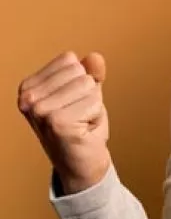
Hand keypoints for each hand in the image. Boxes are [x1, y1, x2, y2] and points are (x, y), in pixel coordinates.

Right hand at [18, 51, 110, 193]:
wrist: (81, 162)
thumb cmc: (81, 126)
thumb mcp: (86, 93)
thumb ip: (91, 72)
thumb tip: (95, 57)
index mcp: (29, 86)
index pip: (69, 60)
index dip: (80, 80)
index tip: (72, 102)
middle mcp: (28, 97)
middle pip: (79, 71)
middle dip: (88, 93)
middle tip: (78, 115)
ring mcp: (40, 110)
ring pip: (88, 85)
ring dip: (92, 105)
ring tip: (80, 121)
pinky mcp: (57, 122)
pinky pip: (94, 103)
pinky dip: (95, 116)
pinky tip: (82, 130)